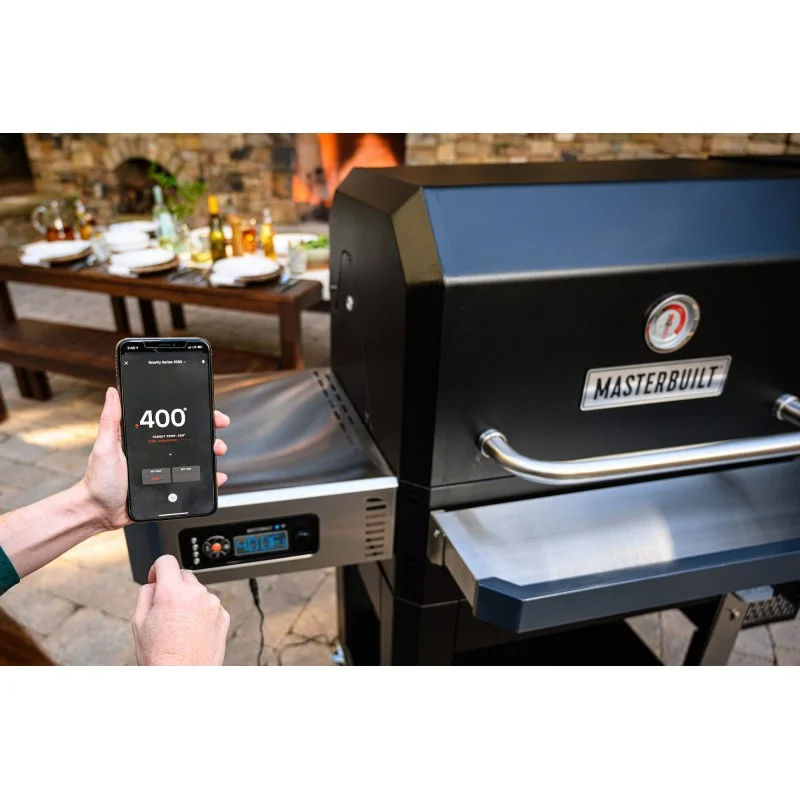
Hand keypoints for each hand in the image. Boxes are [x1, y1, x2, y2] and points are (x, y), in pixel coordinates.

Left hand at [81, 387, 229, 528]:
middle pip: (189, 437)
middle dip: (209, 431)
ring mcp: (165, 469)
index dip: (192, 413)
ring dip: (211, 453)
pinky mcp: (169, 486)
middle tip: (218, 429)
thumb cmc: (98, 480)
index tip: (207, 409)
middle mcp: (157, 451)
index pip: (172, 421)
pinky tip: (215, 476)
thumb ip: (110, 421)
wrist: (100, 512)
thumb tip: (113, 392)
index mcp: (144, 439)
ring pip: (195, 457)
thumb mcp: (105, 447)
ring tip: (216, 453)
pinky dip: (208, 478)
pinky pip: (193, 480)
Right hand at [133, 555, 229, 665]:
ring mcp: (213, 605)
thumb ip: (146, 594)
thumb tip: (155, 582)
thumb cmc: (160, 656)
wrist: (181, 679)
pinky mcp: (224, 616)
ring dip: (189, 600)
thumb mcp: (139, 623)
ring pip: (198, 591)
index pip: (167, 561)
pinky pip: (210, 606)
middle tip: (165, 609)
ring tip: (179, 626)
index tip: (157, 577)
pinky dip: (202, 613)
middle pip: (183, 576)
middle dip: (174, 586)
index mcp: (173, 593)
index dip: (158, 568)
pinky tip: (192, 631)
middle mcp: (197, 595)